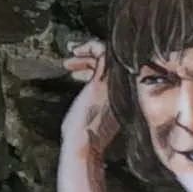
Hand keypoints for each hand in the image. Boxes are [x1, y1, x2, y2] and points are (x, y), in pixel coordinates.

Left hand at [62, 39, 118, 158]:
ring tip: (71, 54)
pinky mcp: (102, 80)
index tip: (78, 70)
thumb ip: (97, 102)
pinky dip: (89, 47)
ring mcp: (114, 83)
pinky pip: (101, 52)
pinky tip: (76, 50)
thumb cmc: (83, 136)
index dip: (96, 68)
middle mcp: (121, 88)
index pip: (113, 74)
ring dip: (87, 51)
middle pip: (112, 62)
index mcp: (121, 97)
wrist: (84, 144)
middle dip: (91, 57)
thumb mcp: (93, 115)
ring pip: (107, 54)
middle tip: (73, 56)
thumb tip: (88, 99)